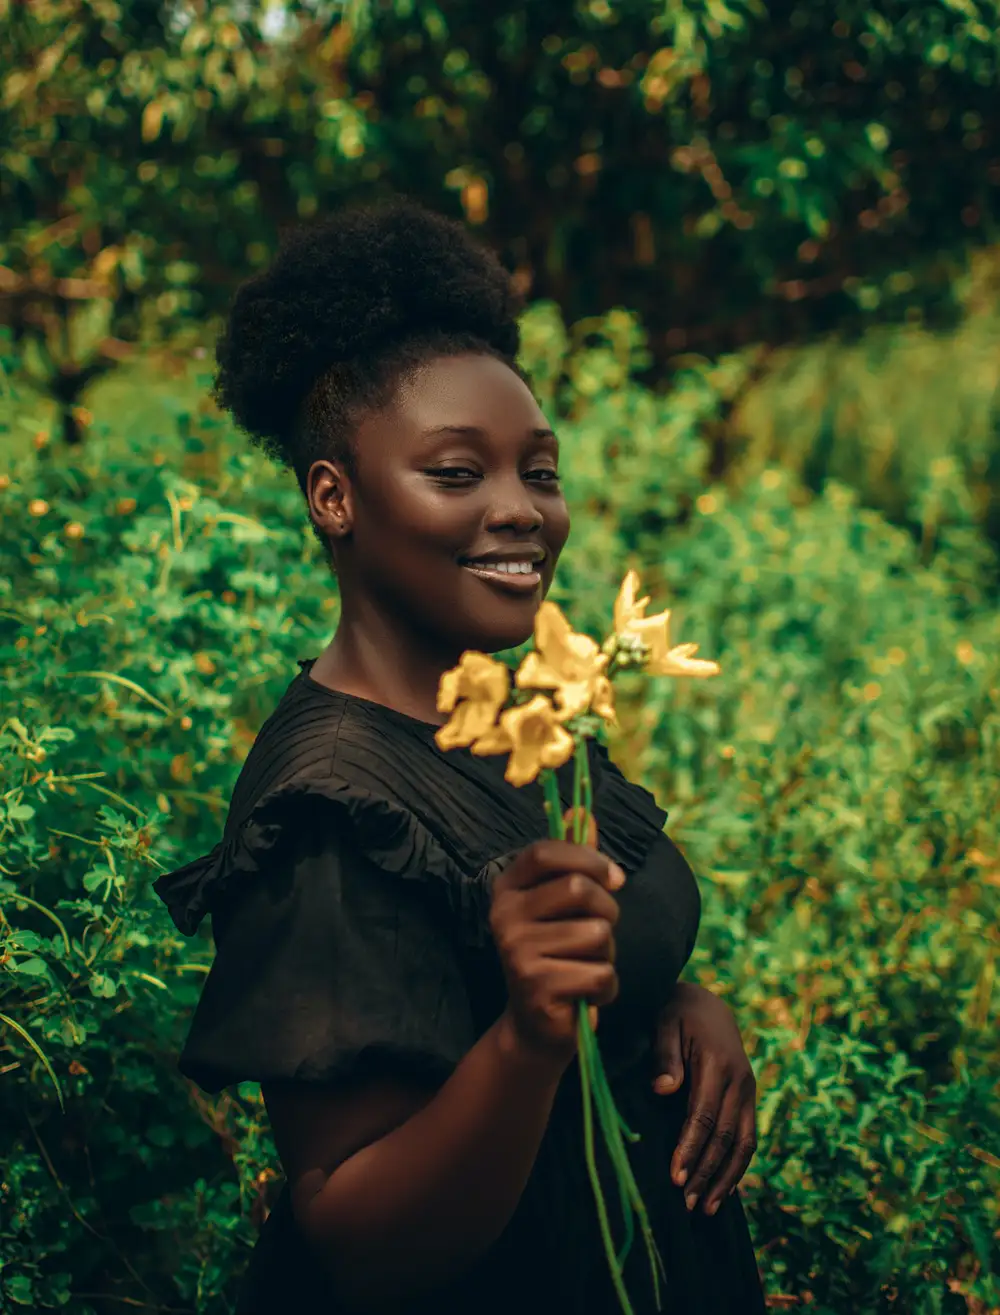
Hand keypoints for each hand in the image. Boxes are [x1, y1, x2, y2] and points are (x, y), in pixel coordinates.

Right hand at [491, 813, 624, 1064]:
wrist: (536, 1026)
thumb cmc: (558, 955)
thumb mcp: (563, 906)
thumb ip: (575, 860)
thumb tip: (583, 809)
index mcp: (508, 888)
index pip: (546, 851)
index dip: (588, 858)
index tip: (615, 879)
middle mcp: (503, 915)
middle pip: (577, 889)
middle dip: (607, 911)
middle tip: (601, 933)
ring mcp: (516, 951)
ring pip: (596, 934)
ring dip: (607, 954)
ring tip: (587, 967)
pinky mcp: (536, 987)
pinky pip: (600, 973)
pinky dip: (606, 988)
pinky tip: (586, 995)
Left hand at [653, 981, 756, 1216]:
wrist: (706, 1002)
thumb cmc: (676, 1011)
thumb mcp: (664, 1021)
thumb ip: (664, 1054)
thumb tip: (663, 1090)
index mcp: (718, 1063)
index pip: (705, 1116)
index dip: (691, 1148)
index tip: (676, 1177)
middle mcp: (740, 1080)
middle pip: (726, 1136)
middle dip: (707, 1172)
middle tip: (686, 1203)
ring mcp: (748, 1090)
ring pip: (744, 1142)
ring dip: (726, 1178)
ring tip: (705, 1208)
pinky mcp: (748, 1097)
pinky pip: (748, 1136)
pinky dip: (738, 1165)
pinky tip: (723, 1190)